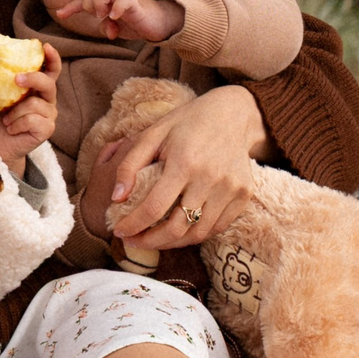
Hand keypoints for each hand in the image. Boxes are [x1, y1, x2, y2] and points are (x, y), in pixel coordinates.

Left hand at [0, 42, 60, 162]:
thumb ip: (0, 78)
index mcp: (37, 88)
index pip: (51, 70)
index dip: (52, 58)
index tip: (46, 46)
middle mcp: (47, 99)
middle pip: (48, 83)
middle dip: (33, 78)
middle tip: (16, 79)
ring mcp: (50, 114)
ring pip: (34, 104)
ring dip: (15, 112)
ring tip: (6, 120)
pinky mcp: (48, 129)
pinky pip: (33, 120)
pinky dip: (17, 124)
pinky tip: (11, 129)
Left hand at [53, 0, 184, 42]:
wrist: (158, 23)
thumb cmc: (134, 22)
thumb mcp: (116, 26)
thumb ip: (106, 26)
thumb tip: (106, 29)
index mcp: (106, 1)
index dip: (71, 6)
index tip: (60, 14)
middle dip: (88, 2)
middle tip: (96, 16)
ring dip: (100, 2)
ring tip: (104, 16)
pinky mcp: (137, 5)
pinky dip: (117, 7)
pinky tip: (115, 17)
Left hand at [95, 84, 265, 250]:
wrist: (232, 114)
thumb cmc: (186, 123)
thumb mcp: (153, 134)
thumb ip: (129, 165)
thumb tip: (115, 198)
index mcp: (184, 162)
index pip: (154, 207)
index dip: (134, 225)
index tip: (120, 232)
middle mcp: (210, 179)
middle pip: (177, 228)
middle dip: (150, 242)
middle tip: (135, 242)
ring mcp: (230, 189)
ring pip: (198, 233)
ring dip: (173, 243)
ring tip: (155, 239)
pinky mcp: (243, 195)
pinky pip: (218, 227)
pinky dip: (196, 234)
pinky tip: (180, 231)